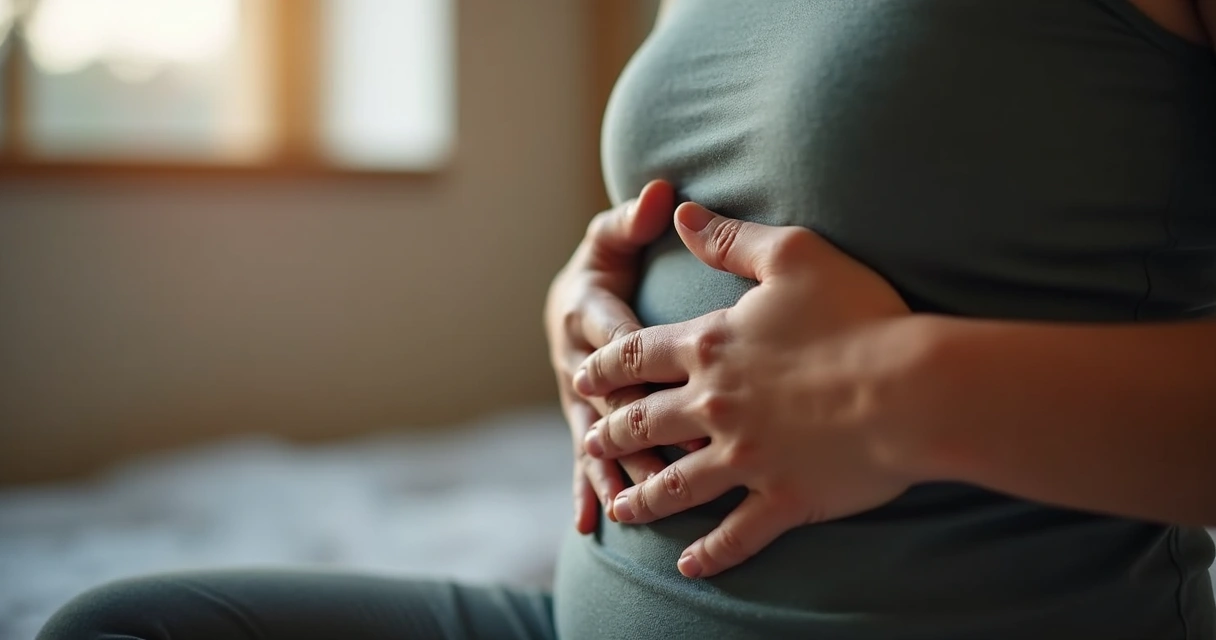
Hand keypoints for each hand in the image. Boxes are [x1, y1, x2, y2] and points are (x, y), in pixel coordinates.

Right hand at [545, 180, 676, 533]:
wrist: (579, 302)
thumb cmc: (608, 264)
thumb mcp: (613, 237)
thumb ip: (632, 219)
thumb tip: (662, 192)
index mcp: (586, 310)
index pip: (612, 330)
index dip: (634, 350)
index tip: (669, 369)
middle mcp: (575, 359)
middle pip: (605, 393)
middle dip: (635, 422)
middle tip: (673, 447)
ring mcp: (577, 397)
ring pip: (595, 435)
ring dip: (616, 467)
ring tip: (636, 498)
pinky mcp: (583, 422)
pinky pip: (583, 460)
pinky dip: (586, 490)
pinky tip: (592, 523)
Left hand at [575, 202, 921, 576]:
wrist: (912, 388)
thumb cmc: (859, 315)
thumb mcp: (793, 254)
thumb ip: (729, 238)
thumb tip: (679, 213)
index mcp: (713, 348)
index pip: (638, 357)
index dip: (606, 365)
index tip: (583, 376)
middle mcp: (715, 406)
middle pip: (643, 423)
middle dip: (611, 432)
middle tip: (590, 439)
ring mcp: (746, 459)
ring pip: (675, 485)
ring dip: (643, 497)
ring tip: (621, 508)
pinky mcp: (782, 499)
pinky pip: (735, 535)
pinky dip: (710, 554)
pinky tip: (688, 568)